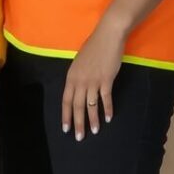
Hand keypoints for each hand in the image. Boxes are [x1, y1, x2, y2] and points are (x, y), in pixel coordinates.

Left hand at [61, 21, 125, 141]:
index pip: (66, 100)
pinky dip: (107, 108)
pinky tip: (108, 118)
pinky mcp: (107, 79)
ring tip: (93, 131)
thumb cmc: (94, 47)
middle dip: (77, 122)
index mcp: (71, 77)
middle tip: (78, 137)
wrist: (107, 36)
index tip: (65, 128)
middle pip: (77, 106)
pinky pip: (106, 97)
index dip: (66, 115)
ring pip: (91, 104)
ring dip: (92, 119)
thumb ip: (78, 76)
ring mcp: (93, 80)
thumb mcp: (79, 63)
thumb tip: (78, 88)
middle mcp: (80, 80)